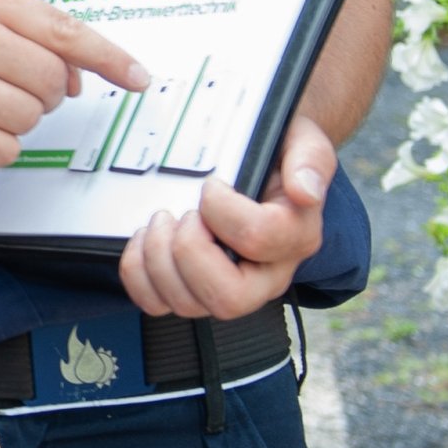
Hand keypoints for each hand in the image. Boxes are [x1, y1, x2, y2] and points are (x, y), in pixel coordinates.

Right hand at [0, 0, 152, 175]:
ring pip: (33, 116)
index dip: (108, 57)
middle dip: (44, 93)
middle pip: (53, 78)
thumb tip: (84, 73)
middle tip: (10, 89)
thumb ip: (38, 38)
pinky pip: (8, 149)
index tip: (136, 77)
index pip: (63, 29)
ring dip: (17, 121)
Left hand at [117, 114, 335, 319]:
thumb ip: (310, 162)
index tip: (212, 183)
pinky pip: (157, 304)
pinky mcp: (193, 290)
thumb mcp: (303, 143)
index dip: (222, 208)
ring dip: (158, 257)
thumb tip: (304, 191)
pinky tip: (143, 240)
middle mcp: (266, 275)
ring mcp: (228, 288)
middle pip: (228, 299)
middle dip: (189, 251)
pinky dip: (137, 274)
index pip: (259, 239)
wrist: (260, 164)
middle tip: (181, 214)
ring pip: (187, 304)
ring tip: (161, 221)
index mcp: (295, 238)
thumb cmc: (276, 154)